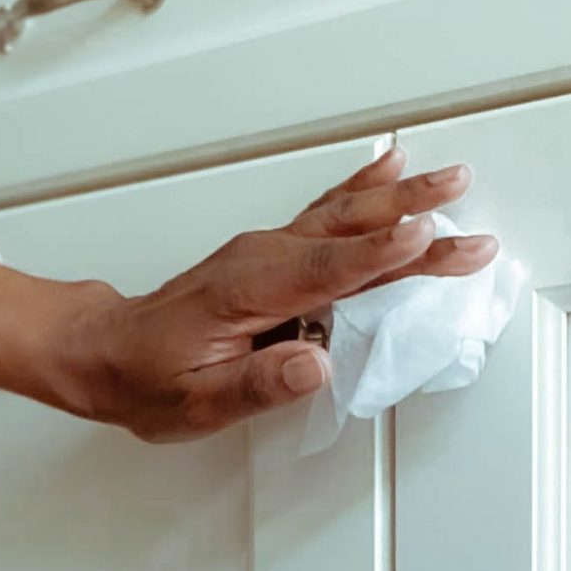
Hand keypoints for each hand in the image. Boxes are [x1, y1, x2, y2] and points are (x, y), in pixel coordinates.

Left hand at [0, 145, 496, 442]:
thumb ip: (257, 385)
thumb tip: (315, 365)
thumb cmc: (146, 380)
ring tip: (451, 177)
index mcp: (249, 293)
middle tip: (466, 209)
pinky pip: (325, 214)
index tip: (427, 237)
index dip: (380, 256)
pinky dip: (362, 188)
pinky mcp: (270, 254)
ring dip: (399, 196)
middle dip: (411, 217)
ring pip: (343, 215)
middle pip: (349, 232)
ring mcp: (266, 251)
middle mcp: (261, 259)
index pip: (328, 272)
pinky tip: (389, 168)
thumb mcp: (195, 402)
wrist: (104, 353)